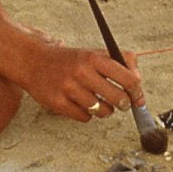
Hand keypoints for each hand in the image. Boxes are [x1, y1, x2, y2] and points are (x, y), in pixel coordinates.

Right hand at [24, 45, 143, 122]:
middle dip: (124, 104)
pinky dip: (87, 114)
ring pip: (102, 111)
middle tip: (121, 103)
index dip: (137, 91)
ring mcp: (69, 88)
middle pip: (118, 98)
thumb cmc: (70, 60)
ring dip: (105, 110)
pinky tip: (81, 104)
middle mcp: (82, 72)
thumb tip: (138, 85)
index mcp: (94, 57)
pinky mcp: (58, 102)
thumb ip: (120, 64)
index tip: (138, 98)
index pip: (128, 78)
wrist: (34, 62)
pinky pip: (85, 117)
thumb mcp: (94, 53)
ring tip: (98, 102)